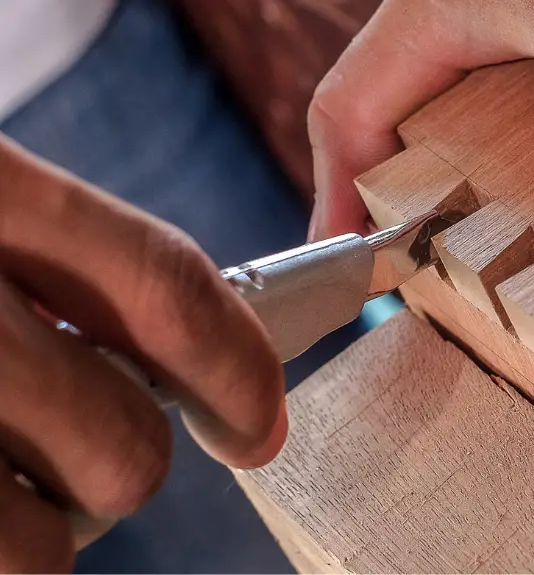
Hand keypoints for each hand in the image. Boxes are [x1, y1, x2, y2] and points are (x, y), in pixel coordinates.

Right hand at [0, 137, 285, 572]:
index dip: (238, 366)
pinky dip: (8, 540)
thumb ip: (56, 239)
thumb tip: (190, 330)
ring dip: (54, 511)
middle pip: (122, 438)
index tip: (262, 422)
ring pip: (46, 532)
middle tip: (100, 433)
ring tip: (13, 459)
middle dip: (136, 454)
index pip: (165, 285)